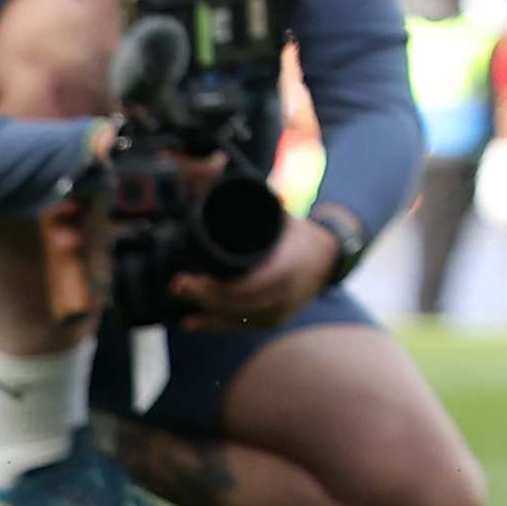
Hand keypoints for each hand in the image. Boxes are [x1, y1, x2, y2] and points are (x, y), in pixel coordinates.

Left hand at [171, 216, 339, 330]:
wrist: (329, 258)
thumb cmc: (300, 236)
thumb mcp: (282, 217)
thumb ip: (258, 206)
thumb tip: (230, 180)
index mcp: (285, 270)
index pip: (244, 288)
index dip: (214, 288)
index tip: (191, 276)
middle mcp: (283, 296)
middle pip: (235, 305)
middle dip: (203, 297)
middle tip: (177, 285)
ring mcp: (279, 311)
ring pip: (236, 319)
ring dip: (206, 314)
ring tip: (180, 307)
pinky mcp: (273, 319)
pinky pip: (241, 324)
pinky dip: (216, 323)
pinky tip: (192, 322)